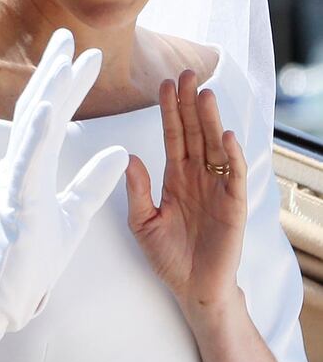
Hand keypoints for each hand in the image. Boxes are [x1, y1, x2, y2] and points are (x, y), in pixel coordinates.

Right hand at [0, 29, 127, 361]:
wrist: (3, 297)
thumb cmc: (31, 258)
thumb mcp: (73, 215)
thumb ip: (93, 183)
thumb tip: (122, 153)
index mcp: (34, 168)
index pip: (53, 118)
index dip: (68, 86)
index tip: (86, 56)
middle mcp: (20, 167)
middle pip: (37, 110)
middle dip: (53, 72)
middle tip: (67, 36)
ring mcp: (14, 183)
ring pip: (30, 128)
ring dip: (47, 91)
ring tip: (62, 59)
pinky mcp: (15, 203)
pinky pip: (26, 162)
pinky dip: (37, 133)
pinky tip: (47, 107)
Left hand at [126, 69, 246, 314]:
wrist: (192, 289)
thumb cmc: (168, 257)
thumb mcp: (143, 222)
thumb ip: (136, 191)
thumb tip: (129, 156)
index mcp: (175, 177)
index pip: (173, 135)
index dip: (169, 110)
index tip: (163, 83)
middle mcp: (197, 176)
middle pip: (194, 132)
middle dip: (190, 103)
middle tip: (186, 73)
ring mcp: (217, 188)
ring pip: (214, 146)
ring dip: (210, 121)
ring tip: (204, 94)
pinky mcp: (233, 205)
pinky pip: (233, 175)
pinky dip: (231, 155)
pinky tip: (226, 136)